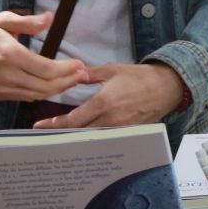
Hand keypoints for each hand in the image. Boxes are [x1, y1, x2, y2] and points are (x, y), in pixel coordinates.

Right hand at [0, 10, 86, 102]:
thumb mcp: (2, 20)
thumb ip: (28, 22)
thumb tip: (50, 19)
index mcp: (9, 54)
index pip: (45, 68)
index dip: (66, 69)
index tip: (79, 64)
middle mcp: (7, 74)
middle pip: (45, 86)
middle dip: (67, 81)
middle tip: (82, 74)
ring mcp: (2, 87)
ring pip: (37, 95)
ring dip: (57, 89)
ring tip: (72, 80)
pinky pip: (26, 97)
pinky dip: (42, 92)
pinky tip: (53, 85)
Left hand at [33, 62, 183, 129]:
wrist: (166, 88)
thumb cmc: (139, 77)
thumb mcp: (113, 70)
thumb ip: (91, 74)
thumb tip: (74, 74)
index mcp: (104, 102)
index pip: (74, 119)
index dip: (56, 124)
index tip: (40, 126)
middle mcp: (110, 119)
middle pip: (80, 133)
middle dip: (61, 134)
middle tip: (44, 134)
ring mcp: (119, 128)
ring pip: (92, 137)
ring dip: (76, 137)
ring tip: (59, 136)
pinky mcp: (127, 133)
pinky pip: (105, 138)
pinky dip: (92, 137)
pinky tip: (83, 137)